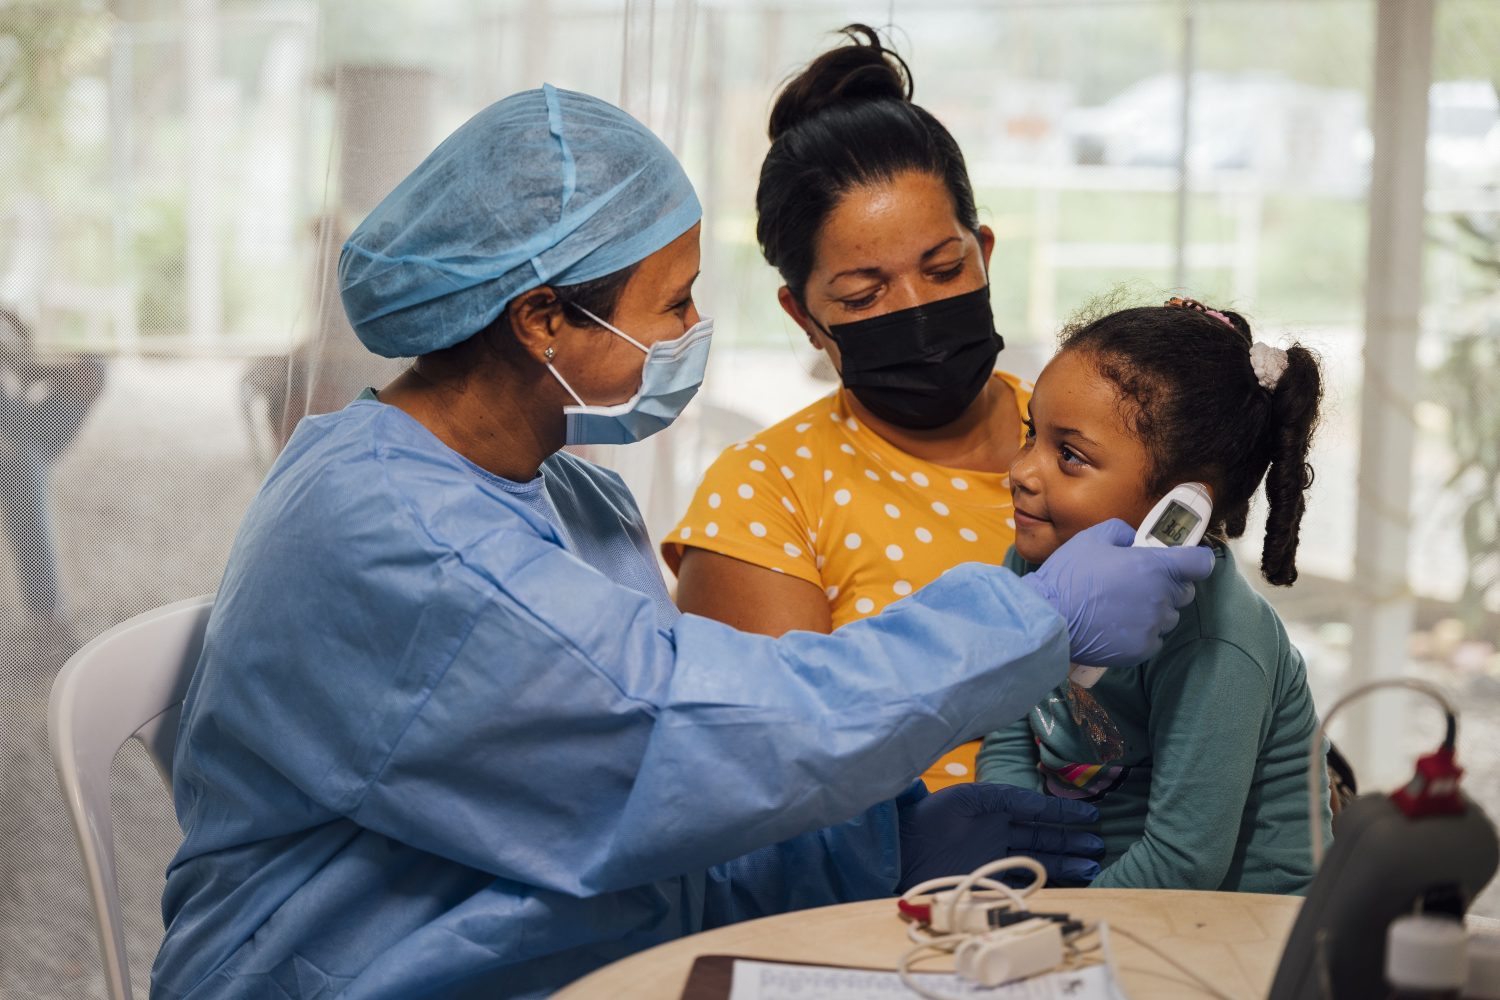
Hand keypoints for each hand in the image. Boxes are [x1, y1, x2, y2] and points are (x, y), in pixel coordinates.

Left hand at [896, 782, 1103, 892]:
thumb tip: (1038, 801)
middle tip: (1097, 845)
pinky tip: (1066, 880)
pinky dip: (1045, 879)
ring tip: (1091, 864)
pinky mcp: (989, 877)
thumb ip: (1004, 797)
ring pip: (1039, 857)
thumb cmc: (931, 817)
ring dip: (1065, 860)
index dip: (1063, 812)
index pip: (1037, 809)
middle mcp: (1000, 832)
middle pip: (1043, 836)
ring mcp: (996, 856)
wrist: (902, 850)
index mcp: (996, 808)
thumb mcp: (968, 798)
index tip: (1090, 815)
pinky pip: (1024, 877)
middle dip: (1070, 839)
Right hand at [1022, 519, 1213, 668]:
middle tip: (1139, 583)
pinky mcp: (1142, 649)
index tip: (1187, 561)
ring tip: (1122, 607)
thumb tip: (1133, 540)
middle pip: (1185, 592)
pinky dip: (1141, 633)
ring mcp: (1153, 626)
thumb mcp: (1093, 538)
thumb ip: (1122, 532)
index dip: (1196, 560)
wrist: (1050, 618)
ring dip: (1154, 610)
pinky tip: (1116, 626)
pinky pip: (1153, 639)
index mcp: (1155, 566)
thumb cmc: (1069, 576)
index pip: (1200, 563)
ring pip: (1168, 617)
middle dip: (1168, 585)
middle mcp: (1161, 597)